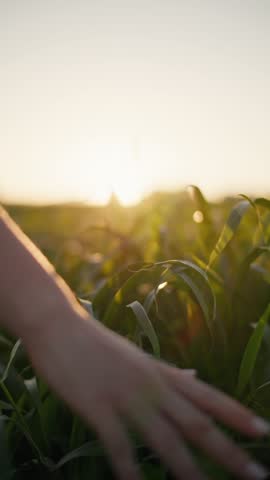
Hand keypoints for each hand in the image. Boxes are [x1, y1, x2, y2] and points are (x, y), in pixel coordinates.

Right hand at [25, 310, 268, 479]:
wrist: (60, 326)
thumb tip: (195, 376)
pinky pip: (119, 445)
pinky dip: (130, 470)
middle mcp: (152, 385)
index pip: (208, 396)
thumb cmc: (98, 343)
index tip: (264, 432)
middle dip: (229, 453)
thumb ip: (168, 372)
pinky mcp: (98, 406)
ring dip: (189, 472)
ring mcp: (126, 396)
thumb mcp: (139, 357)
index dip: (237, 415)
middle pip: (197, 424)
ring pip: (166, 439)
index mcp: (161, 372)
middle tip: (257, 475)